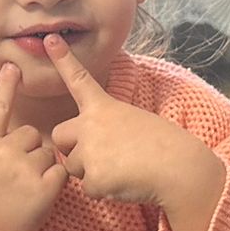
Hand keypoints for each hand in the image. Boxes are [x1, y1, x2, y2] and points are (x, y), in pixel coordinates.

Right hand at [0, 63, 67, 230]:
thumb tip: (4, 127)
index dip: (5, 86)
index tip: (13, 66)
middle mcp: (1, 153)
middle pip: (31, 134)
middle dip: (29, 150)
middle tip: (16, 175)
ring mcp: (22, 170)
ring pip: (47, 154)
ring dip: (41, 168)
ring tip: (23, 190)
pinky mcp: (42, 188)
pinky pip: (59, 173)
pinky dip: (54, 184)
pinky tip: (37, 196)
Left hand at [46, 36, 223, 226]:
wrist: (180, 169)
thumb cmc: (164, 146)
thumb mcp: (134, 121)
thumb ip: (107, 126)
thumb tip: (93, 147)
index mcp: (104, 107)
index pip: (79, 79)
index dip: (63, 59)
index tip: (50, 39)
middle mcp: (91, 125)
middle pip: (59, 136)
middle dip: (72, 147)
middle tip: (104, 154)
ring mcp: (89, 151)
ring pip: (72, 166)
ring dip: (90, 172)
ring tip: (122, 168)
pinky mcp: (93, 178)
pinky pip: (87, 189)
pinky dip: (104, 191)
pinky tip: (125, 182)